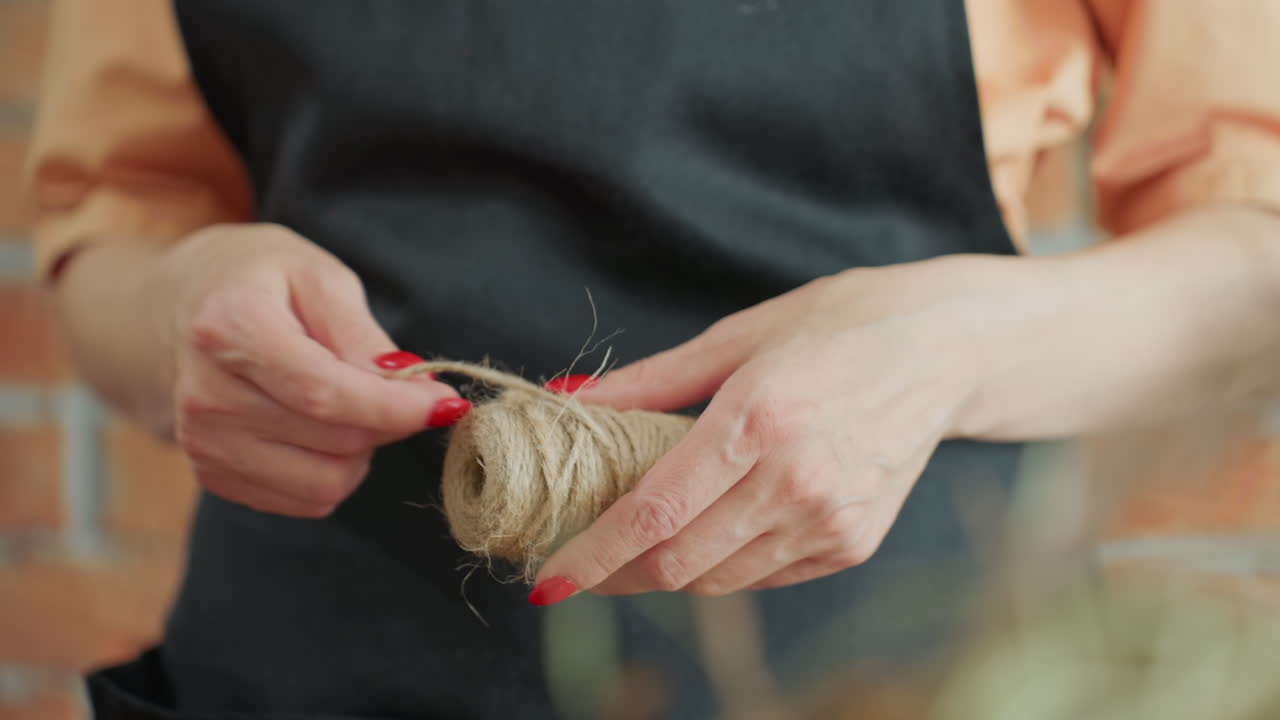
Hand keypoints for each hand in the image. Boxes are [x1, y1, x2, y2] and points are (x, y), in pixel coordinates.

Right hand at [158, 223, 469, 516]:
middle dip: (387, 420)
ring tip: (350, 404)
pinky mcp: (212, 476)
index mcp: (231, 327)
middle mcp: (207, 394)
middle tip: (397, 388)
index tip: (446, 404)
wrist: (179, 306)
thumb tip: (413, 388)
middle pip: (335, 439)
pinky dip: (334, 471)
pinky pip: (307, 501)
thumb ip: (364, 336)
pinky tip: (321, 430)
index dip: (397, 407)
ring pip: (327, 482)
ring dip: (362, 451)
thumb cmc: (261, 281)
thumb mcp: (319, 277)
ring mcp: (203, 443)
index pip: (326, 393)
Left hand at [530, 256, 1032, 601]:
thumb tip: (574, 400)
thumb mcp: (740, 335)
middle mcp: (795, 481)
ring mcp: (830, 519)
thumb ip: (652, 380)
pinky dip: (722, 565)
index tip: (550, 576)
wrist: (949, 350)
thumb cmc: (843, 325)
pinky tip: (707, 534)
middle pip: (678, 563)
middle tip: (583, 559)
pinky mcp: (853, 542)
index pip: (653, 512)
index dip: (594, 553)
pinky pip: (764, 576)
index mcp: (757, 419)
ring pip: (718, 580)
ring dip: (666, 572)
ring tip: (637, 545)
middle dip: (618, 573)